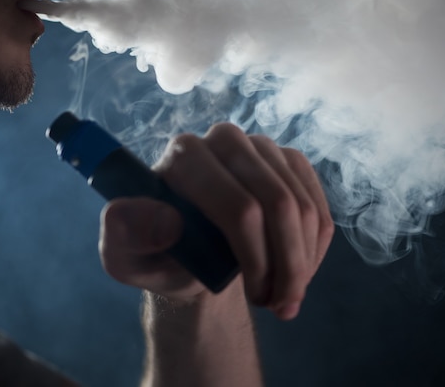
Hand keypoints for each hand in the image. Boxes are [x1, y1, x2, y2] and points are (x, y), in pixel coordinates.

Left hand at [98, 123, 333, 319]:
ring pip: (304, 208)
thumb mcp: (126, 258)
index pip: (240, 207)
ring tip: (284, 296)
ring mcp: (261, 147)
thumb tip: (168, 222)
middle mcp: (224, 139)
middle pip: (280, 204)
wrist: (193, 254)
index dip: (257, 260)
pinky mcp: (289, 160)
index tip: (255, 299)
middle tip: (280, 306)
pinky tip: (298, 270)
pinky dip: (314, 249)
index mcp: (184, 154)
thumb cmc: (160, 254)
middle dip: (289, 266)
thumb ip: (125, 236)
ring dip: (302, 263)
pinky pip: (318, 207)